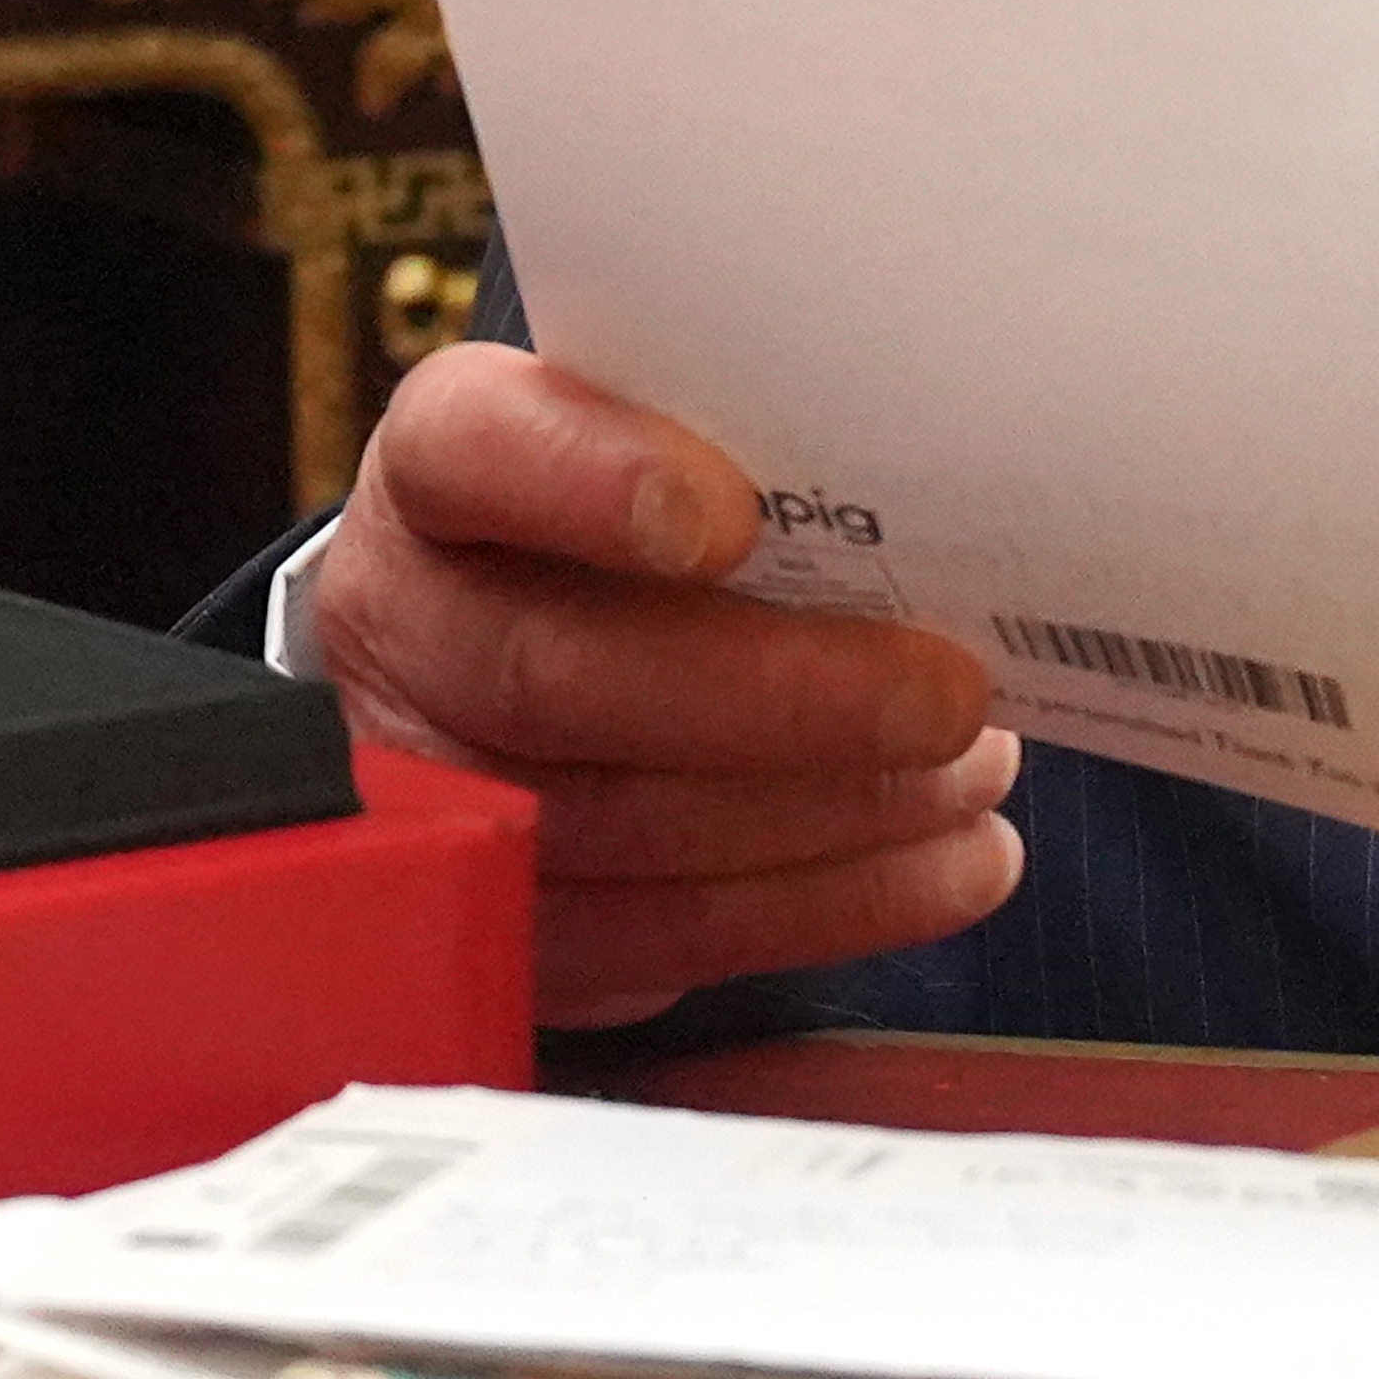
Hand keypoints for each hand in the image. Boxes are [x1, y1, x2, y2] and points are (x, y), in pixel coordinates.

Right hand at [317, 343, 1024, 1025]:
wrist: (498, 661)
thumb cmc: (623, 530)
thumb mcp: (652, 443)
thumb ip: (748, 448)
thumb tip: (936, 488)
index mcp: (435, 473)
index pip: (470, 449)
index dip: (589, 482)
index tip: (727, 517)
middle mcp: (404, 631)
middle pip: (554, 674)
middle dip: (775, 695)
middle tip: (946, 696)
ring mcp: (435, 798)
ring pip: (619, 824)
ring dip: (831, 810)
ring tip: (974, 774)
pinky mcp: (510, 925)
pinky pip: (662, 935)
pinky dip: (829, 905)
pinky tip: (948, 866)